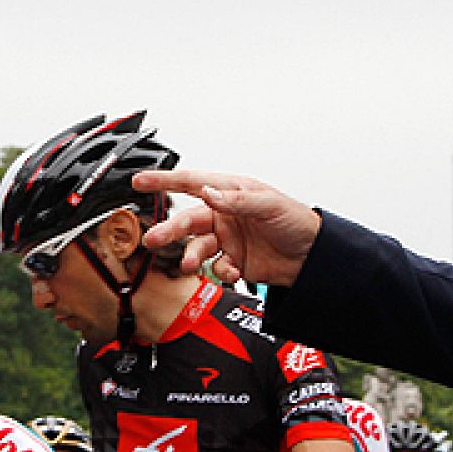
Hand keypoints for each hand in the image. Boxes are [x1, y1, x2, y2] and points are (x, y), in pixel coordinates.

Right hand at [133, 169, 320, 286]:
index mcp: (230, 192)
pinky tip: (234, 271)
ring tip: (189, 264)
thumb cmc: (297, 222)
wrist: (313, 258)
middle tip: (152, 239)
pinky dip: (221, 270)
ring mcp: (227, 238)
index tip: (140, 181)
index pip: (192, 182)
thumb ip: (236, 200)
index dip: (164, 181)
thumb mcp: (269, 205)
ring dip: (190, 255)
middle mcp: (223, 214)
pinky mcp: (233, 260)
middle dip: (168, 230)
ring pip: (196, 246)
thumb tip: (208, 192)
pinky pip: (216, 266)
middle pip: (187, 219)